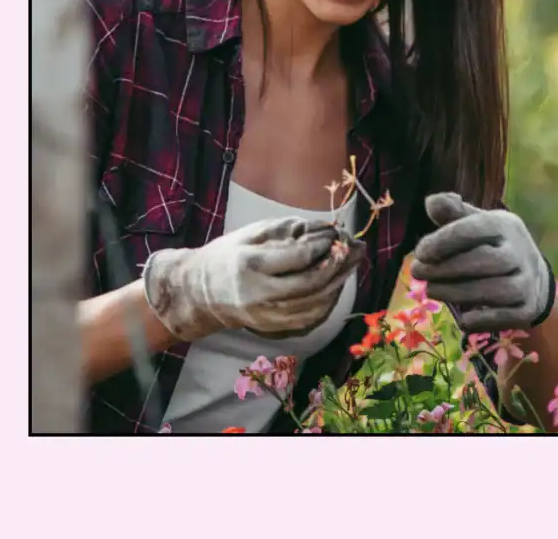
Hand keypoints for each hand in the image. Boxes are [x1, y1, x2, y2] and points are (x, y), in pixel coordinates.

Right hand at [142, 217, 364, 342]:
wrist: (201, 294)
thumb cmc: (228, 255)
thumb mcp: (252, 233)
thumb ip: (287, 230)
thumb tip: (322, 229)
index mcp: (251, 265)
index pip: (299, 257)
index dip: (323, 245)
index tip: (337, 233)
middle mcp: (259, 294)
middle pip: (312, 283)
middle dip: (339, 265)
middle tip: (356, 249)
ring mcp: (266, 316)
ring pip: (315, 304)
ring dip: (338, 284)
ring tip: (352, 264)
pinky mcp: (272, 328)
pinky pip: (309, 319)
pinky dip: (328, 302)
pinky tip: (336, 286)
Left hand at [409, 193, 550, 333]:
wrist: (532, 278)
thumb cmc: (491, 246)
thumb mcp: (476, 223)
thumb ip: (452, 213)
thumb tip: (430, 203)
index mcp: (505, 225)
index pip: (475, 229)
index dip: (445, 240)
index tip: (420, 252)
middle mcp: (520, 251)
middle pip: (484, 260)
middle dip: (446, 268)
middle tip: (417, 272)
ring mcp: (527, 281)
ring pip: (493, 290)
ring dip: (456, 293)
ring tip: (430, 290)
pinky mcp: (527, 309)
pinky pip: (504, 316)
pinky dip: (481, 319)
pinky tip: (461, 317)